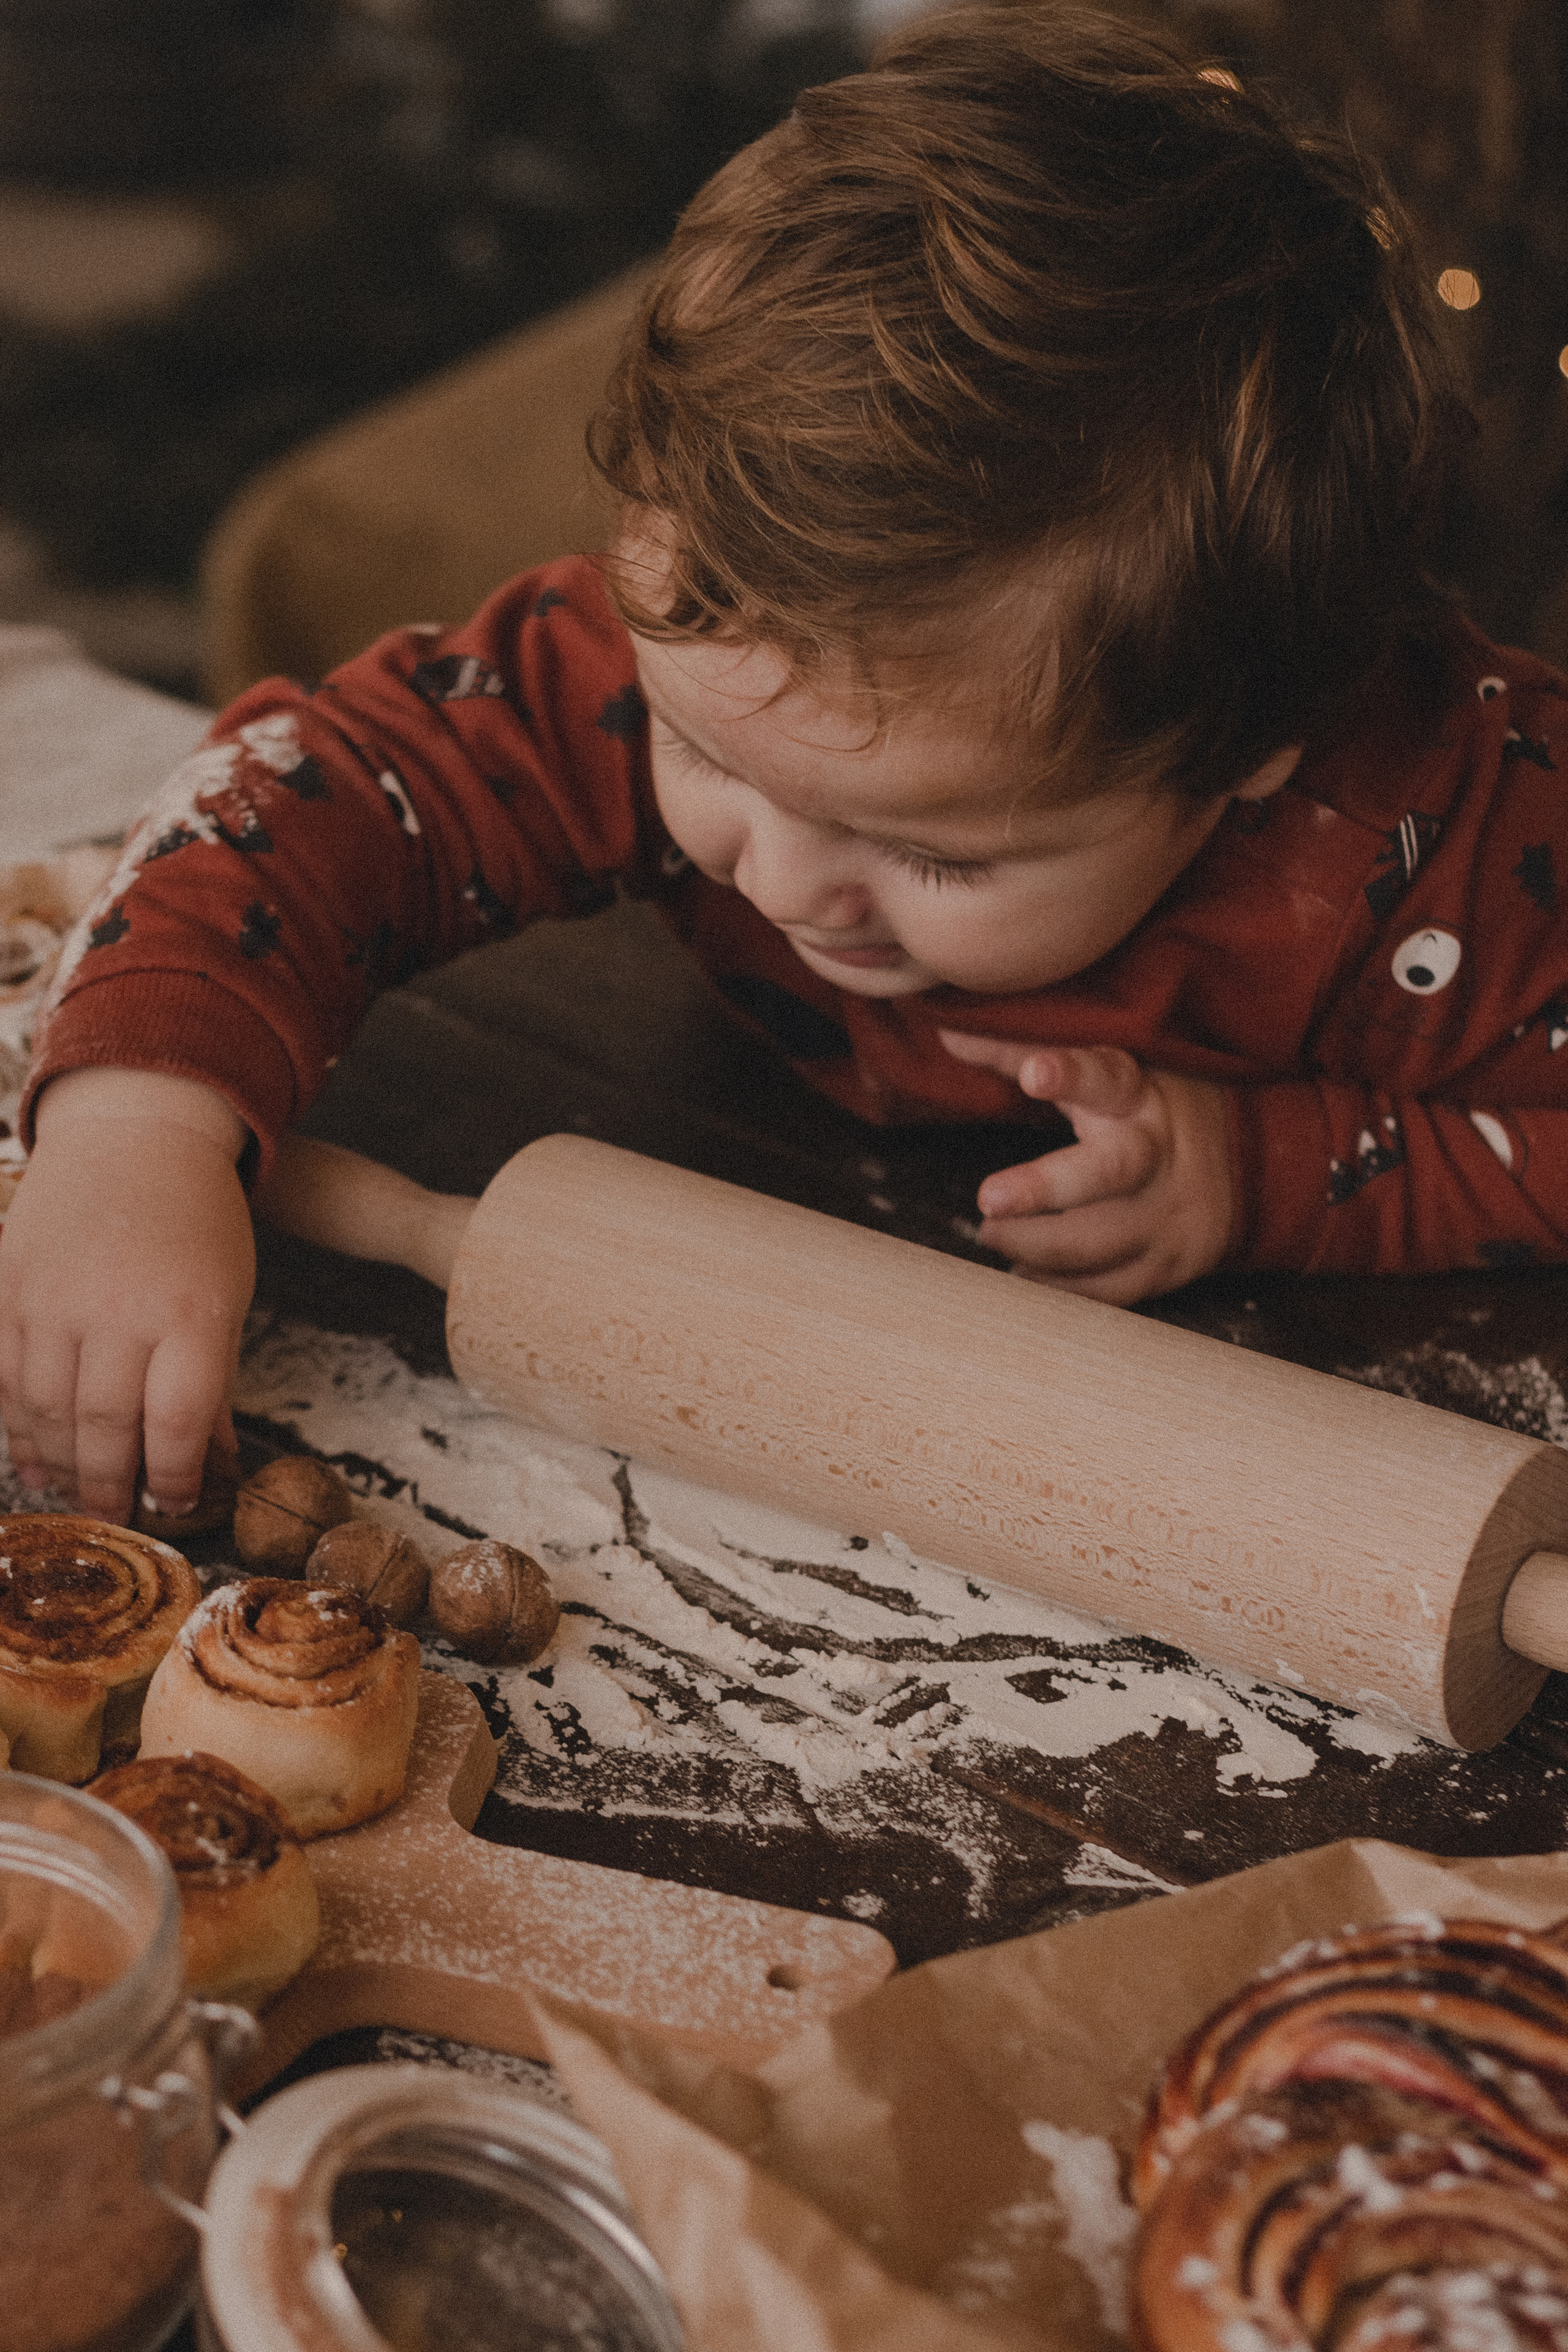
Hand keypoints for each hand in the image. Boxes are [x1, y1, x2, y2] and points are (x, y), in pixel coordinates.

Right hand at [0, 1069, 254, 1523]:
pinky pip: (7, 1379)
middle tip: (118, 1517)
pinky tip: (34, 1461)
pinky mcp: (11, 1290)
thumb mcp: (230, 1298)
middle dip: (111, 1488)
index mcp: (190, 1316)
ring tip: (77, 1500)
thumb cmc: (199, 1220)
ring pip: (46, 1412)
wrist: (135, 1134)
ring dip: (61, 1467)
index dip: (172, 1479)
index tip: (174, 1503)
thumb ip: (216, 1382)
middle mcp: (119, 1311)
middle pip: (104, 1428)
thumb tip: (212, 1463)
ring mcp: (55, 1300)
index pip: (175, 1425)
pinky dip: (18, 1429)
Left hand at [938, 1031, 1234, 1301]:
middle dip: (1044, 1188)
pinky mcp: (1168, 1264)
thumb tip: (950, 1036)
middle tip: (986, 1200)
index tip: (1032, 1073)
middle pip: (1108, 1172)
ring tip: (990, 1234)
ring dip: (1031, 1246)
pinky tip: (1023, 1273)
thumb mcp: (1104, 1073)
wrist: (1254, 1165)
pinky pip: (1106, 1289)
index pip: (1106, 1077)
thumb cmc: (1148, 1109)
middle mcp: (1158, 1154)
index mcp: (1139, 1096)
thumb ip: (1025, 1053)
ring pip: (1096, 1242)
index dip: (1070, 1074)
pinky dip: (1057, 1286)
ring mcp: (1166, 1215)